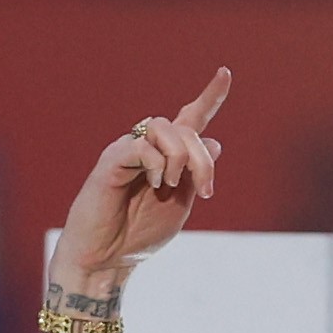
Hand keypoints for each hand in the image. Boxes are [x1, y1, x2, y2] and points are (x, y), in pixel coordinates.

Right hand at [51, 68, 230, 292]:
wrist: (106, 260)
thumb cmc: (138, 235)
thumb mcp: (180, 205)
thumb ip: (195, 175)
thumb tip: (216, 142)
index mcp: (168, 159)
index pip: (190, 119)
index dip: (210, 97)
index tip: (225, 73)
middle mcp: (148, 148)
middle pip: (186, 128)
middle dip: (204, 158)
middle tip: (206, 191)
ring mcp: (129, 152)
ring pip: (164, 128)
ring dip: (180, 158)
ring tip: (170, 186)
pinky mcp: (111, 161)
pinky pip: (141, 146)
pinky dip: (157, 164)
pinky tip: (154, 185)